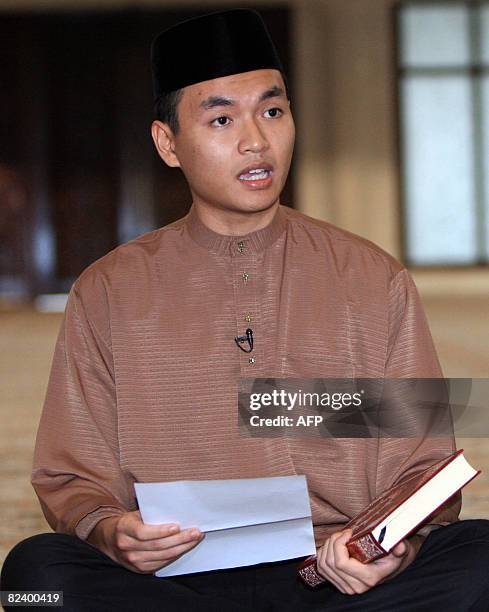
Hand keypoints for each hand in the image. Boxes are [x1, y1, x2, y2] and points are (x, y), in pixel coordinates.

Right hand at [87, 510, 203, 572]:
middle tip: (195, 532)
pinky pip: (161, 564)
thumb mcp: (136, 514)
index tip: (177, 526)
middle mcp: (127, 547)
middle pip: (157, 546)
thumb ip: (151, 514)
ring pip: (162, 557)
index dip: (161, 531)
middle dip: (179, 539)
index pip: (143, 533)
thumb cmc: (130, 522)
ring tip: (195, 539)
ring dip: (182, 548)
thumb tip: (177, 510)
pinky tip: (185, 548)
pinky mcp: (140, 569)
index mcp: (124, 528)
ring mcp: (133, 561)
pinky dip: (175, 555)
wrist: (112, 540)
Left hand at [315, 528, 421, 594]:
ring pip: (324, 565)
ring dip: (326, 547)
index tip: (348, 532)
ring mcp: (347, 587)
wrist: (390, 566)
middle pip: (330, 562)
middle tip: (343, 532)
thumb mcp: (399, 550)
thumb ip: (400, 548)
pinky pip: (322, 569)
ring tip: (338, 538)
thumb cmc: (392, 555)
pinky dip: (323, 554)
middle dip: (332, 541)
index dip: (338, 544)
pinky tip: (332, 546)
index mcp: (368, 577)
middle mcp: (356, 586)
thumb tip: (399, 546)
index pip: (341, 563)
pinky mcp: (339, 584)